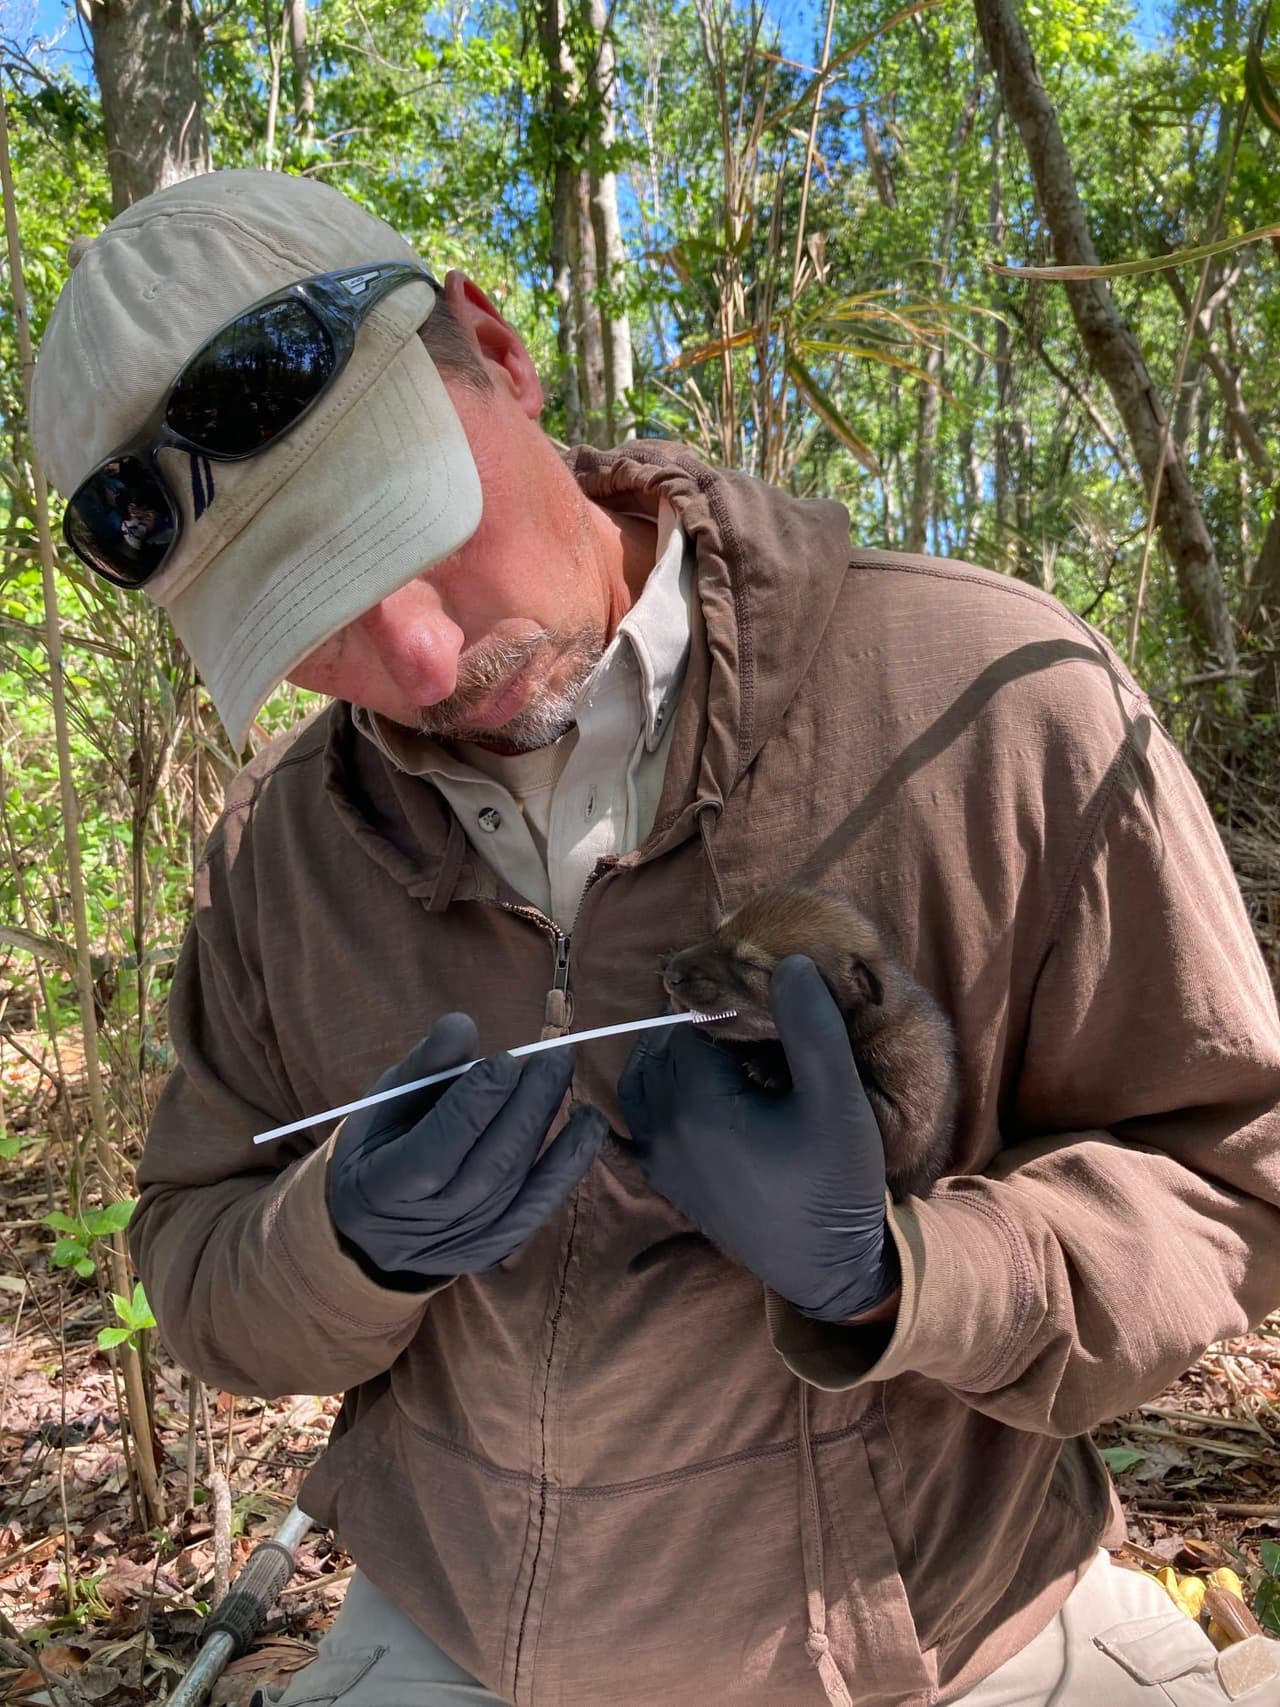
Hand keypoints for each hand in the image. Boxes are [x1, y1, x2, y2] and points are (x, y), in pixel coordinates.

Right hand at [329, 1013, 605, 1284]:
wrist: (381, 1232)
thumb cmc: (379, 1150)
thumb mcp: (383, 1105)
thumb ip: (422, 1067)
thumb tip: (462, 1024)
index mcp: (383, 1188)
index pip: (435, 1152)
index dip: (474, 1106)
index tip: (504, 1060)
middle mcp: (431, 1223)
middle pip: (490, 1163)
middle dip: (528, 1103)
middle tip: (553, 1053)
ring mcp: (471, 1240)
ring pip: (519, 1178)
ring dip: (548, 1120)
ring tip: (561, 1069)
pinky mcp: (502, 1243)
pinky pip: (543, 1201)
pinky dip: (572, 1160)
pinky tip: (589, 1121)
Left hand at [618, 957, 898, 1321]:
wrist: (828, 1271)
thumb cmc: (836, 1186)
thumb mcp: (838, 1103)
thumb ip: (813, 1029)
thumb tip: (790, 963)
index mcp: (695, 1104)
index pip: (692, 1022)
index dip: (726, 1003)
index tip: (763, 1006)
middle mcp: (661, 1130)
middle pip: (662, 1049)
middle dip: (697, 1028)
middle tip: (746, 1022)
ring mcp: (658, 1160)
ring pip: (643, 1082)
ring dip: (673, 1058)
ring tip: (722, 1049)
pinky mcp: (667, 1183)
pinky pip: (638, 1123)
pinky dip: (656, 1095)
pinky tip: (689, 1089)